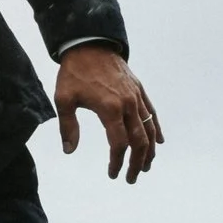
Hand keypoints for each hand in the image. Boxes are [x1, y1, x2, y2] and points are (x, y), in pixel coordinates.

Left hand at [54, 44, 161, 183]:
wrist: (90, 45)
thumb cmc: (74, 73)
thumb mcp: (63, 99)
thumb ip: (67, 127)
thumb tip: (69, 151)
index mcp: (110, 108)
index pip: (119, 143)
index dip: (117, 162)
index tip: (113, 174)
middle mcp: (128, 104)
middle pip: (139, 141)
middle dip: (137, 162)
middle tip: (131, 178)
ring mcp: (136, 97)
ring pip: (149, 129)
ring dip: (149, 150)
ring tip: (145, 166)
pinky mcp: (139, 90)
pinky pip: (152, 113)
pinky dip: (156, 129)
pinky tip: (158, 142)